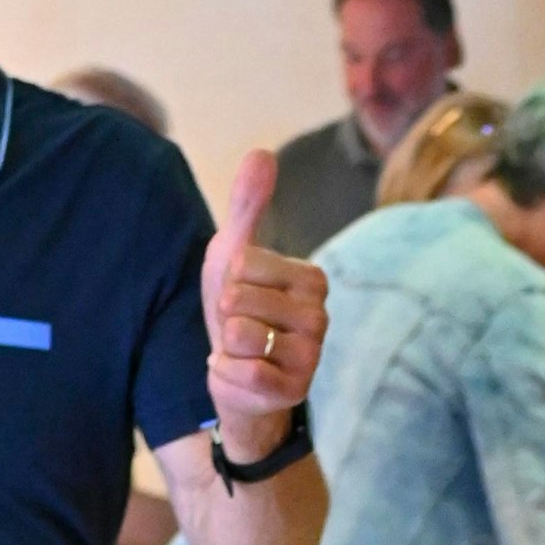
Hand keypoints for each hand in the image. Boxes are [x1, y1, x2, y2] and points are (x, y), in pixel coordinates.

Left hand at [201, 150, 328, 456]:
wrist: (236, 378)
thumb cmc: (239, 311)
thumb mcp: (234, 255)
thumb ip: (247, 206)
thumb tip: (261, 152)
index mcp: (312, 278)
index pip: (243, 263)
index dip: (226, 282)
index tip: (242, 298)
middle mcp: (321, 315)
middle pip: (238, 298)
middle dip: (223, 316)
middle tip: (240, 329)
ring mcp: (311, 356)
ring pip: (239, 335)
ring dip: (225, 347)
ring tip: (243, 352)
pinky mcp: (294, 392)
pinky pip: (241, 374)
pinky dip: (224, 375)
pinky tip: (240, 375)